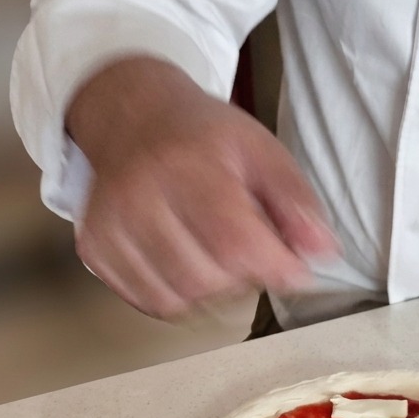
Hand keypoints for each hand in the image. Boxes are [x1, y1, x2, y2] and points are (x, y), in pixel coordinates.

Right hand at [66, 57, 337, 320]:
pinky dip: (178, 295)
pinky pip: (148, 301)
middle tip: (250, 251)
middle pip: (207, 278)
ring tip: (218, 254)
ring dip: (212, 290)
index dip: (274, 269)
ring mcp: (110, 225)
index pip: (236, 242)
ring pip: (177, 297)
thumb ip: (298, 203)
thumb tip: (324, 254)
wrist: (132, 116)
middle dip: (243, 277)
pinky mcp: (94, 248)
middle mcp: (139, 195)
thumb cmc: (204, 138)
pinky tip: (185, 261)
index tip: (295, 273)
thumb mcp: (263, 152)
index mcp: (188, 164)